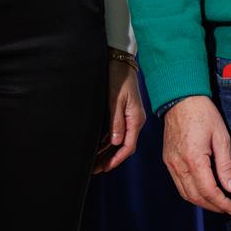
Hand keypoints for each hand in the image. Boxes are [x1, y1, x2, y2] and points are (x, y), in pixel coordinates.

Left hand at [94, 58, 144, 172]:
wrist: (120, 60)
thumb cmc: (118, 78)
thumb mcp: (115, 100)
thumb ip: (116, 122)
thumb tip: (115, 142)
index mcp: (135, 119)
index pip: (128, 145)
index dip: (117, 158)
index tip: (106, 167)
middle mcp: (134, 120)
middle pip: (124, 146)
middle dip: (110, 159)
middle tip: (96, 169)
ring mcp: (130, 117)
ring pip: (119, 140)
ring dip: (107, 151)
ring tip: (95, 162)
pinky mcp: (124, 112)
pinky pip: (117, 131)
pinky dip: (107, 141)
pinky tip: (97, 147)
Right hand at [161, 96, 230, 214]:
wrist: (181, 98)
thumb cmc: (203, 114)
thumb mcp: (221, 137)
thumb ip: (226, 165)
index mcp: (194, 158)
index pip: (209, 191)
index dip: (222, 203)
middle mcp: (179, 164)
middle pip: (195, 197)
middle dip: (212, 206)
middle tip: (227, 208)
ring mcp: (170, 163)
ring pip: (184, 193)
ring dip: (201, 202)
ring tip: (216, 203)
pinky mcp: (167, 159)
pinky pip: (178, 184)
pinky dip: (190, 193)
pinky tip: (202, 191)